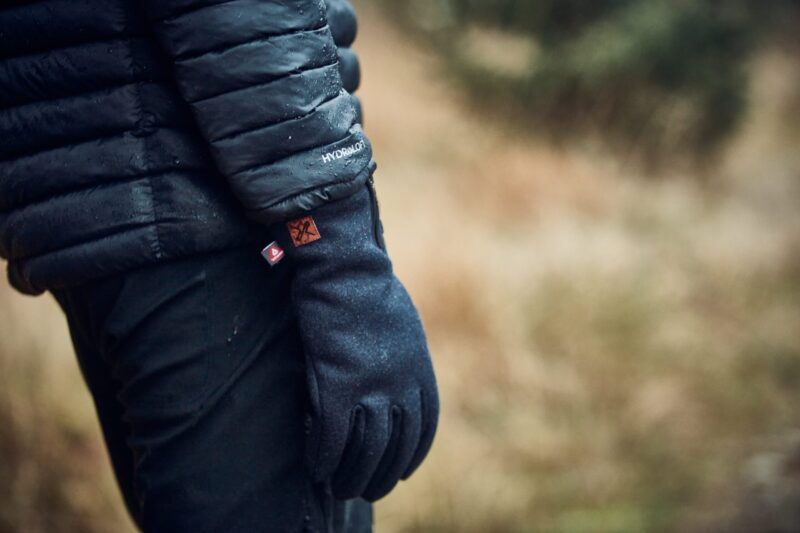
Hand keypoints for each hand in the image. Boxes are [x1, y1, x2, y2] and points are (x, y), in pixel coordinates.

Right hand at [273, 179, 438, 500]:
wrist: (346, 271)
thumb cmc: (369, 289)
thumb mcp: (404, 326)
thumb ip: (405, 359)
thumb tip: (399, 377)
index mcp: (420, 372)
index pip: (424, 429)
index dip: (412, 456)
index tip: (401, 472)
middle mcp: (402, 388)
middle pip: (396, 448)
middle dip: (382, 476)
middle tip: (367, 490)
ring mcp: (372, 390)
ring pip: (366, 452)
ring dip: (353, 477)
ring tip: (341, 488)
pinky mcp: (339, 389)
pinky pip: (332, 439)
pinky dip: (324, 458)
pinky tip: (316, 468)